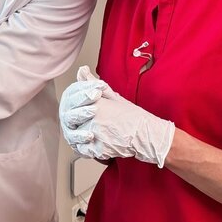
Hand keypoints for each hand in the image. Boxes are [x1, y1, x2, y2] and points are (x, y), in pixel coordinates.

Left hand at [60, 78, 174, 167]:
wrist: (146, 134)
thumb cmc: (132, 116)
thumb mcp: (112, 96)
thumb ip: (93, 84)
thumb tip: (81, 71)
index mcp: (95, 102)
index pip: (75, 105)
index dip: (78, 111)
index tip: (85, 115)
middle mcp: (93, 116)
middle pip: (74, 122)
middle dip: (79, 125)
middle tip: (90, 127)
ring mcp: (95, 133)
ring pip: (77, 137)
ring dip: (81, 138)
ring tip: (95, 136)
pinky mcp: (99, 148)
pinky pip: (84, 150)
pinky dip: (87, 149)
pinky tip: (97, 144)